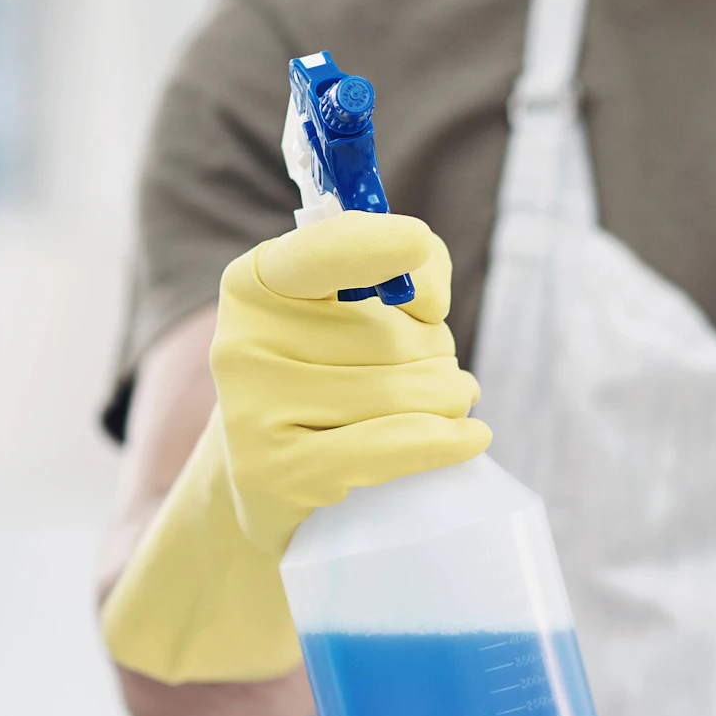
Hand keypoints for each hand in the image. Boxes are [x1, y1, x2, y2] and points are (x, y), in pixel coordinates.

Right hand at [209, 211, 490, 554]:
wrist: (267, 472)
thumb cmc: (326, 373)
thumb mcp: (347, 307)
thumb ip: (401, 271)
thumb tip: (426, 300)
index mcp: (256, 283)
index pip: (320, 253)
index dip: (374, 242)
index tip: (415, 241)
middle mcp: (243, 342)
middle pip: (390, 335)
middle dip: (437, 352)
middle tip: (436, 370)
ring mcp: (254, 412)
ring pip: (401, 392)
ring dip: (448, 397)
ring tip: (448, 402)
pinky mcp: (278, 473)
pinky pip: (389, 447)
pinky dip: (444, 440)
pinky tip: (472, 436)